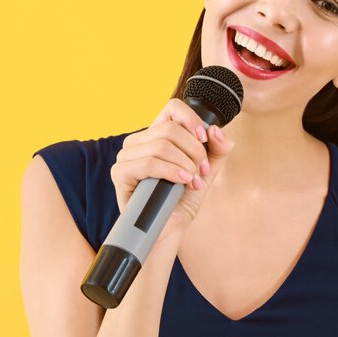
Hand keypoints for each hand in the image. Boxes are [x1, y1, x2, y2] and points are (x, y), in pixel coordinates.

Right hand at [109, 98, 235, 230]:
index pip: (172, 108)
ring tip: (192, 180)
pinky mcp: (120, 173)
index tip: (205, 139)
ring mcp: (126, 156)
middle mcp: (139, 141)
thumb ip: (217, 150)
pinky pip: (149, 163)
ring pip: (161, 145)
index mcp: (156, 134)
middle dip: (194, 150)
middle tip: (202, 171)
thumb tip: (217, 130)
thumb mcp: (206, 172)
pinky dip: (171, 171)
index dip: (192, 119)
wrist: (169, 229)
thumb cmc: (182, 199)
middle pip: (171, 129)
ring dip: (185, 164)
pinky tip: (182, 181)